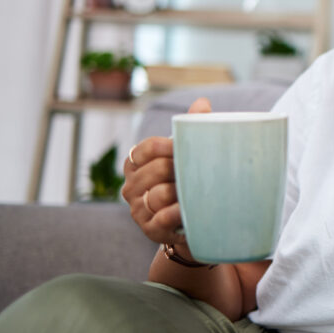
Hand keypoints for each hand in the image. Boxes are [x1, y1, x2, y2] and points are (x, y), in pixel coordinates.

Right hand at [121, 97, 211, 245]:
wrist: (191, 221)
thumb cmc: (186, 180)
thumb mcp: (187, 155)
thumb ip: (191, 128)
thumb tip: (202, 103)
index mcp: (136, 163)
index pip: (146, 148)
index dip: (167, 146)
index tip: (184, 147)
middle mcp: (131, 186)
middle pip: (156, 170)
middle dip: (179, 169)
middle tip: (199, 171)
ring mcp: (138, 208)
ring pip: (159, 194)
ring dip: (182, 192)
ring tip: (199, 191)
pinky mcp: (149, 229)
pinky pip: (163, 218)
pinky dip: (178, 213)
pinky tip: (189, 210)